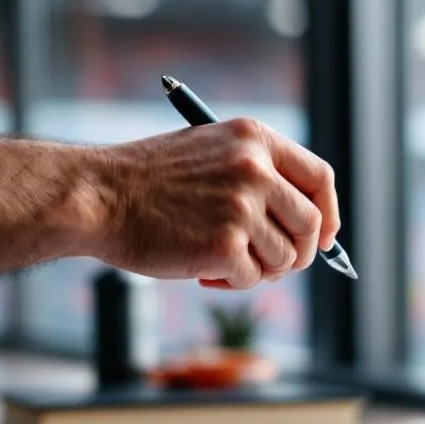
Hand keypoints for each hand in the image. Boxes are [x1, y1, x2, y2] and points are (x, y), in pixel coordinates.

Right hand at [89, 118, 339, 288]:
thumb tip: (306, 221)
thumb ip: (256, 174)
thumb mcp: (210, 152)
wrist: (97, 196)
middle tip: (271, 264)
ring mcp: (242, 207)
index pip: (320, 177)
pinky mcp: (225, 246)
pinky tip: (201, 272)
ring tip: (221, 262)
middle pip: (311, 224)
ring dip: (258, 269)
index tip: (323, 236)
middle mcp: (256, 169)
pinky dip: (231, 284)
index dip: (328, 213)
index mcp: (255, 139)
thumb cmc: (147, 181)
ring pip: (284, 258)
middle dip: (298, 253)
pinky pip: (251, 278)